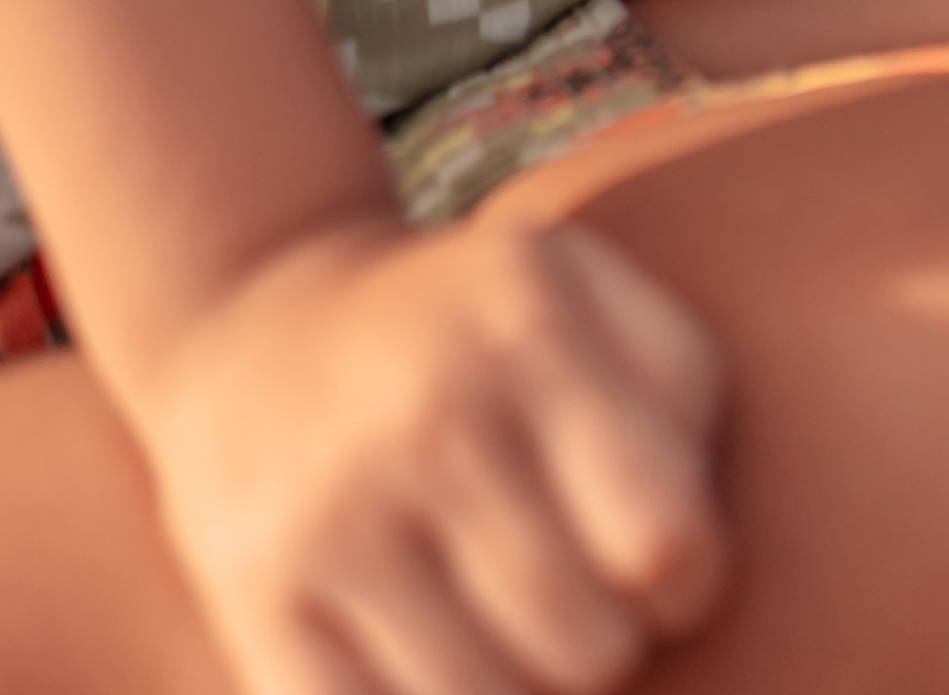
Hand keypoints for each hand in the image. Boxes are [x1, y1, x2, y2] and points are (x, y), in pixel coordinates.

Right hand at [145, 210, 726, 694]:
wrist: (263, 328)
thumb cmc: (479, 334)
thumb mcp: (591, 294)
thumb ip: (682, 393)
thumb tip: (689, 557)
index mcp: (530, 319)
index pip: (664, 541)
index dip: (686, 580)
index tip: (658, 561)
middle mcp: (426, 412)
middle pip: (589, 648)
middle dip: (605, 643)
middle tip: (572, 593)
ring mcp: (332, 511)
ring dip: (521, 693)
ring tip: (506, 626)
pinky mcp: (259, 597)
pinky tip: (432, 654)